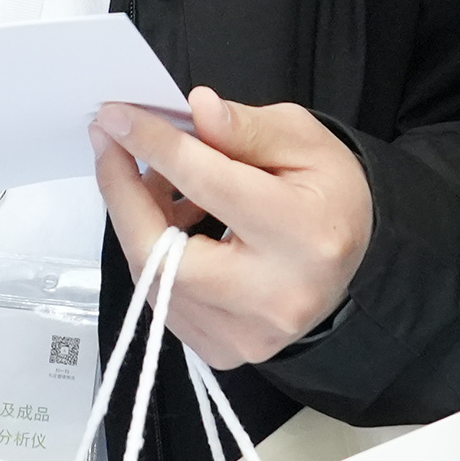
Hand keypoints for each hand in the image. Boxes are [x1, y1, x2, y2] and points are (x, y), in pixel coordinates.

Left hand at [88, 89, 372, 370]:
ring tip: (148, 176)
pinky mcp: (223, 349)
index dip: (156, 146)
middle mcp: (275, 295)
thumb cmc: (327, 196)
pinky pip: (162, 298)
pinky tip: (167, 220)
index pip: (211, 184)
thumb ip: (246, 128)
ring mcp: (246, 333)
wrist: (350, 260)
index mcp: (305, 235)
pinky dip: (153, 253)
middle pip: (163, 252)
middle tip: (108, 144)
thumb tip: (196, 111)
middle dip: (123, 193)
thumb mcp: (304, 142)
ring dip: (137, 219)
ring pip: (154, 276)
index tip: (117, 116)